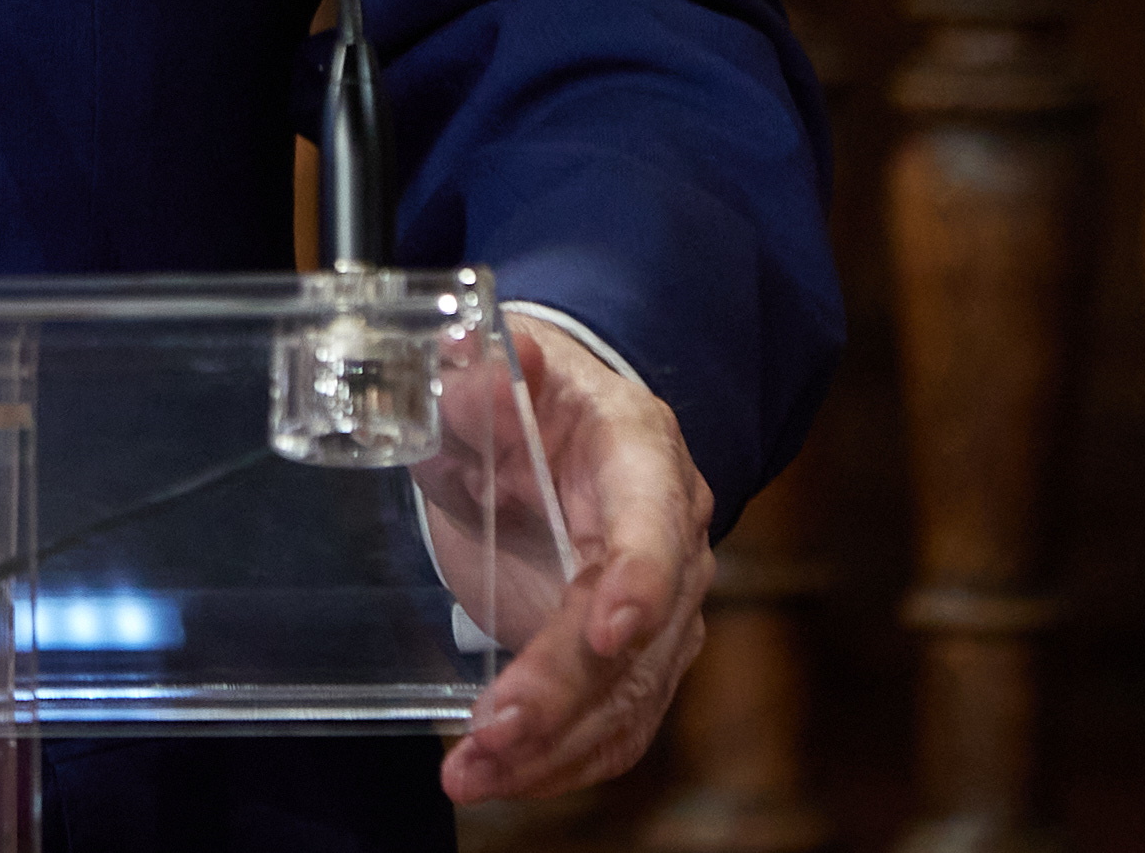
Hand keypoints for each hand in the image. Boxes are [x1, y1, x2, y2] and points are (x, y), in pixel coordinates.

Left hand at [439, 312, 714, 804]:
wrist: (552, 431)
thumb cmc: (523, 400)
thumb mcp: (484, 373)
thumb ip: (476, 378)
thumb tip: (481, 364)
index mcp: (642, 454)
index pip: (654, 524)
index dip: (639, 581)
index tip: (606, 632)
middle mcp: (672, 537)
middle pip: (637, 636)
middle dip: (563, 690)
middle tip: (493, 731)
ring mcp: (666, 610)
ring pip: (627, 698)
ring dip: (552, 747)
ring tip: (472, 774)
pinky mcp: (641, 662)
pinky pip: (616, 727)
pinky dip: (560, 763)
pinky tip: (504, 780)